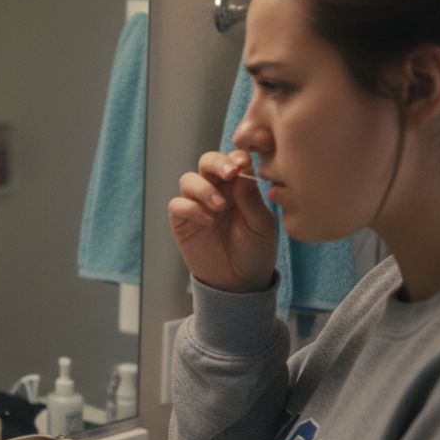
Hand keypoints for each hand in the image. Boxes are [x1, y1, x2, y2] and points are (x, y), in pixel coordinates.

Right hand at [168, 149, 277, 292]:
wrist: (239, 283)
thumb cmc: (256, 252)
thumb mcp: (262, 226)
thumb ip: (252, 200)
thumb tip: (241, 173)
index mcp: (239, 187)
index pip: (234, 160)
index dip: (236, 156)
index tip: (243, 163)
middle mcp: (217, 191)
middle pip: (207, 162)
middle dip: (217, 163)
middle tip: (229, 173)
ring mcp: (197, 205)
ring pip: (189, 180)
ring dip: (204, 189)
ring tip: (219, 207)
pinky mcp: (182, 222)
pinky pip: (178, 204)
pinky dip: (191, 208)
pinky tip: (208, 221)